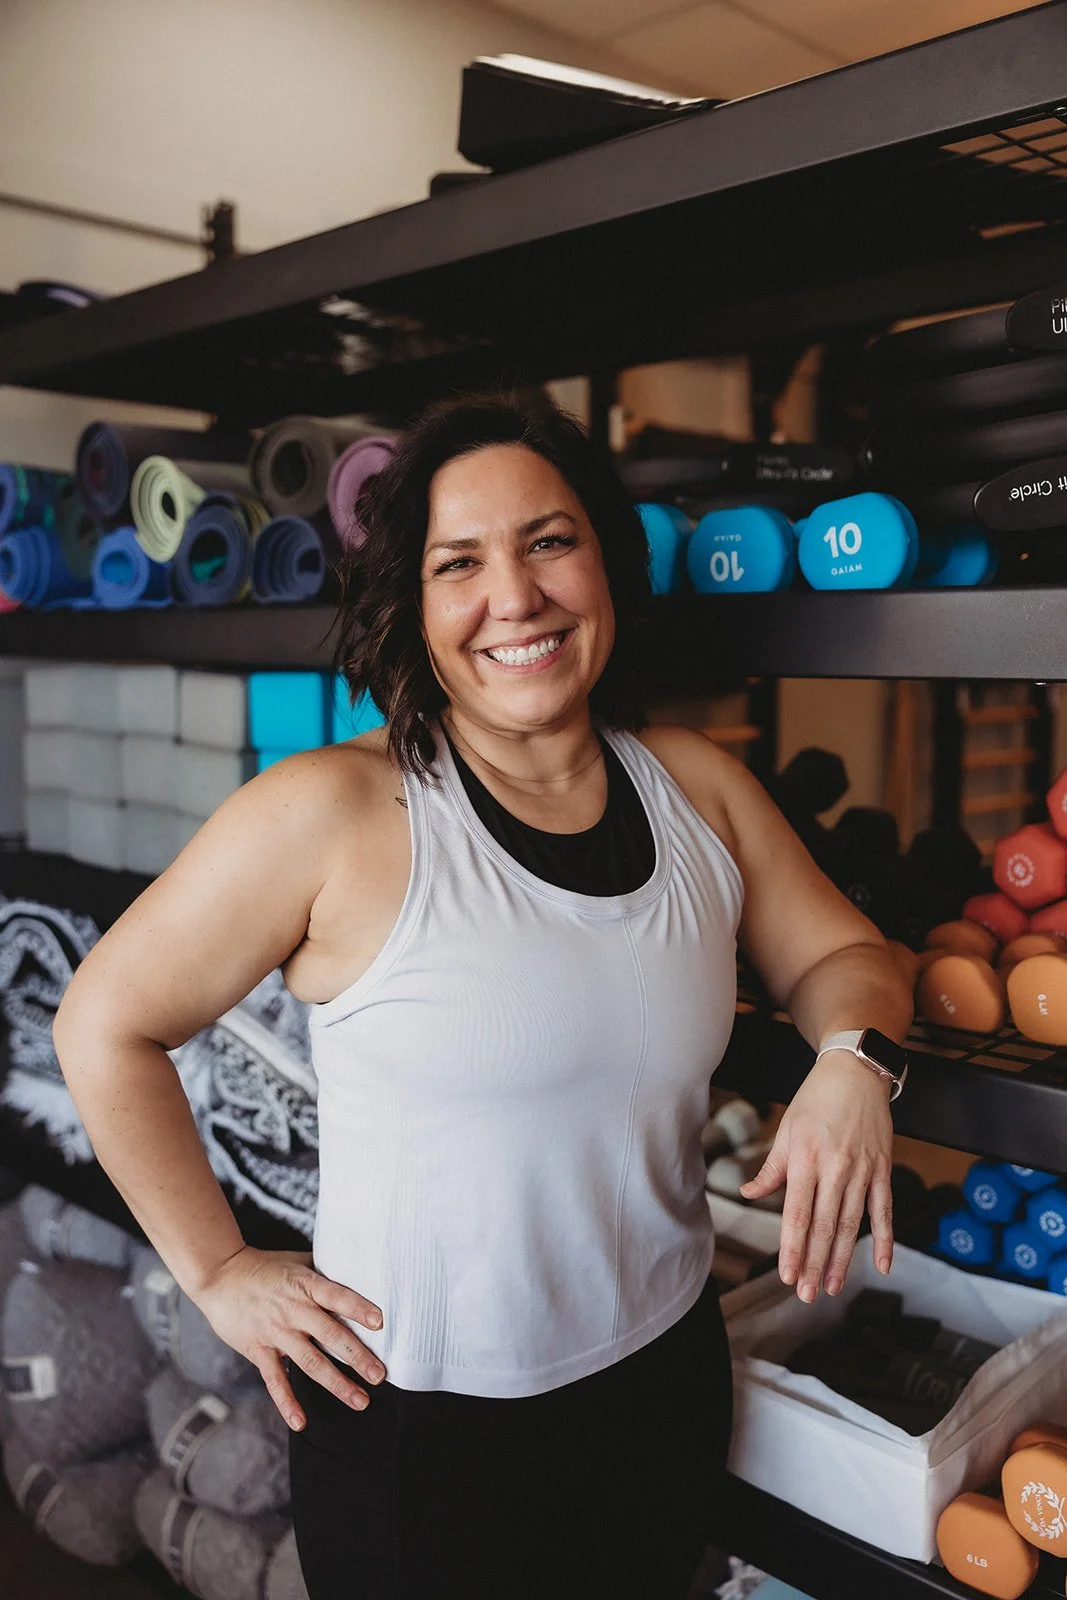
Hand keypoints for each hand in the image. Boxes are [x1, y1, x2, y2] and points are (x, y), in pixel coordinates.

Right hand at [193, 1245, 385, 1430]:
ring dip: (337, 1383)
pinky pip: (275, 1380)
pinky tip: (301, 1422)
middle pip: (330, 1335)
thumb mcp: (297, 1261)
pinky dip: (287, 1402)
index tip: (379, 1322)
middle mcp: (293, 1309)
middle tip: (380, 1375)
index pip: (336, 1296)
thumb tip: (357, 1271)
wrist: (220, 1275)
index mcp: (305, 1285)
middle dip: (357, 1356)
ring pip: (311, 1362)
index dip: (357, 1308)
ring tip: (360, 1401)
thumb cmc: (264, 1266)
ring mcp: (276, 1332)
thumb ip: (324, 1271)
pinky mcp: (259, 1350)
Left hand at [738, 1050, 894, 1301]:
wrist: (856, 1071)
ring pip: (851, 1223)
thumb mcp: (787, 1130)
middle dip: (814, 1262)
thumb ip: (771, 1169)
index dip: (792, 1246)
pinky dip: (885, 1239)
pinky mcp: (883, 1169)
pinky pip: (885, 1210)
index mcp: (805, 1158)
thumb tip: (750, 1194)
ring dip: (842, 1258)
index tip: (786, 1274)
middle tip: (806, 1294)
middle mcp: (834, 1167)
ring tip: (831, 1287)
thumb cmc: (815, 1100)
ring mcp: (862, 1170)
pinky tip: (882, 1265)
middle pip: (824, 1224)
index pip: (797, 1212)